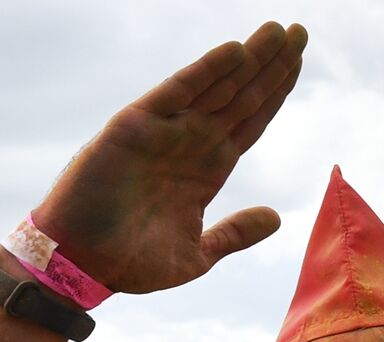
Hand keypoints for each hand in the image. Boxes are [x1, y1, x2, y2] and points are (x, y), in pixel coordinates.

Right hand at [32, 22, 308, 294]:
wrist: (82, 268)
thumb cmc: (130, 263)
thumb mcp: (197, 253)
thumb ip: (235, 233)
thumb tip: (276, 217)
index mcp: (207, 168)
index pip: (251, 120)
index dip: (275, 92)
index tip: (299, 62)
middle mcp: (190, 143)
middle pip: (242, 96)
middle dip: (271, 65)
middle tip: (301, 32)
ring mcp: (166, 131)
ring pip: (218, 87)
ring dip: (250, 58)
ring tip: (280, 31)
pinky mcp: (137, 126)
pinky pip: (178, 92)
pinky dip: (207, 71)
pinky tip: (237, 50)